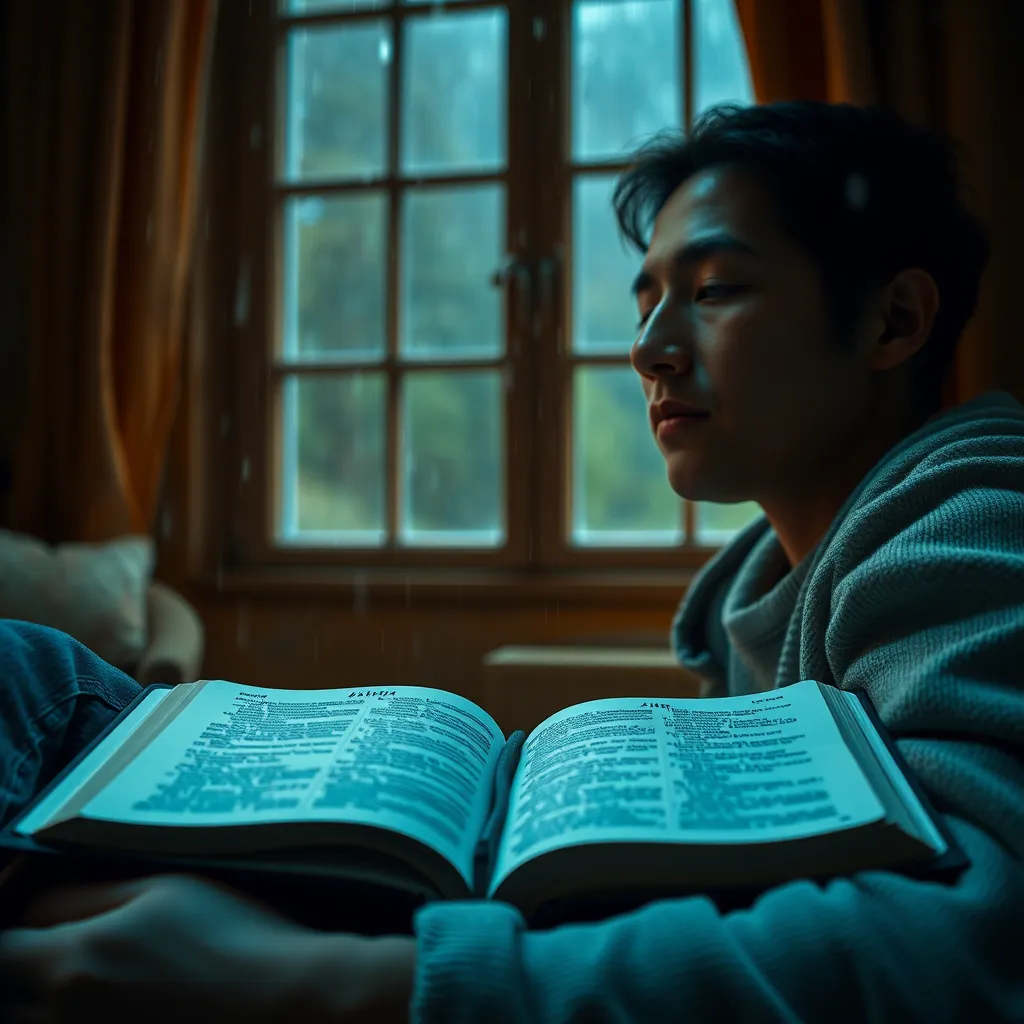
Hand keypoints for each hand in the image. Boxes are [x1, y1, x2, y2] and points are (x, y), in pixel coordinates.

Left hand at [0, 873, 414, 1023]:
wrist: (282, 999)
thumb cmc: (233, 939)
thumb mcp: (163, 890)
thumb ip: (88, 896)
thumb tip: (40, 907)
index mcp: (72, 962)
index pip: (0, 950)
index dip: (12, 931)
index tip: (29, 924)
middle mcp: (65, 1016)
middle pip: (9, 997)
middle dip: (26, 970)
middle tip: (55, 950)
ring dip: (46, 1002)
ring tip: (96, 980)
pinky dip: (81, 1019)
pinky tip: (120, 1004)